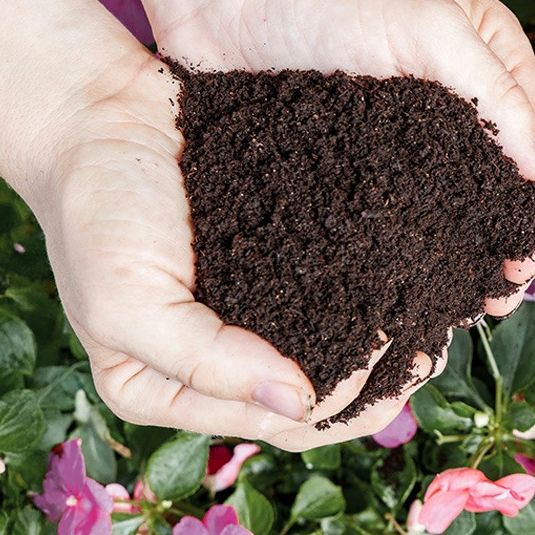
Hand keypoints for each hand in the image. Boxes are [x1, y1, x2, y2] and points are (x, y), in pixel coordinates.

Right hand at [39, 41, 446, 448]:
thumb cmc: (95, 210)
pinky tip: (416, 266)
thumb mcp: (126, 302)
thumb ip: (205, 362)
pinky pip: (336, 279)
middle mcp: (227, 357)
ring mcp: (257, 304)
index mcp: (179, 390)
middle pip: (320, 390)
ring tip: (439, 313)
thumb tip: (301, 402)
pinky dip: (377, 281)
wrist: (100, 111)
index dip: (345, 403)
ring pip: (338, 339)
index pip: (281, 423)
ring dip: (391, 335)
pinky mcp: (280, 251)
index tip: (389, 361)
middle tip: (433, 346)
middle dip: (383, 378)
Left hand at [113, 0, 534, 443]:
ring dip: (457, 259)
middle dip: (503, 248)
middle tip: (491, 305)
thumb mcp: (430, 29)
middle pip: (500, 185)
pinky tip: (399, 291)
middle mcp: (460, 101)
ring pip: (451, 207)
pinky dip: (406, 250)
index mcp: (493, 60)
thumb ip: (497, 95)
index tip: (522, 270)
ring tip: (448, 314)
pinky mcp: (358, 155)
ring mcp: (408, 132)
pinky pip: (395, 209)